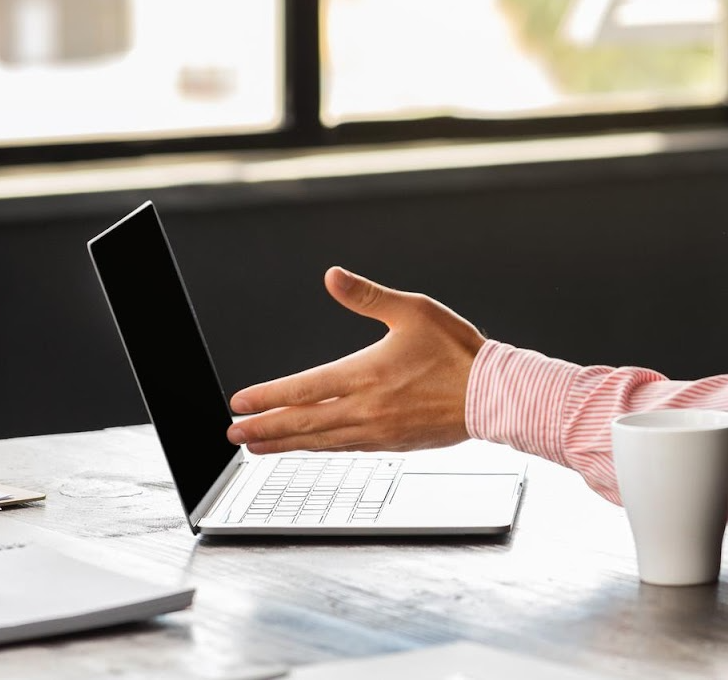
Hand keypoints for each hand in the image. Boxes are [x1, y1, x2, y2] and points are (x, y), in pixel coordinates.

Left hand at [226, 267, 484, 453]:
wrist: (493, 394)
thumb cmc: (457, 351)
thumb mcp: (412, 311)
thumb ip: (367, 296)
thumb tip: (332, 277)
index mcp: (366, 373)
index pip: (303, 389)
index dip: (267, 397)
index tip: (239, 403)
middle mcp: (366, 408)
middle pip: (303, 422)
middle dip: (264, 429)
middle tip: (234, 433)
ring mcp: (378, 431)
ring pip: (320, 441)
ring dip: (285, 444)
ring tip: (257, 447)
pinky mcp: (392, 444)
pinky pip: (345, 450)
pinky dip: (319, 449)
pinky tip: (310, 448)